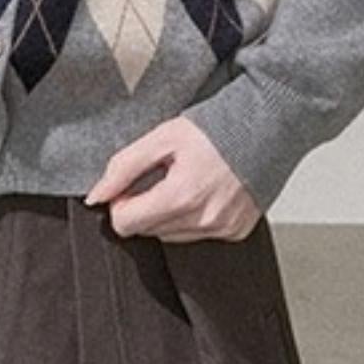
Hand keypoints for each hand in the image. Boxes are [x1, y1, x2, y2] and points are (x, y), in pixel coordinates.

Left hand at [83, 117, 263, 239]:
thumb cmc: (218, 128)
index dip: (121, 204)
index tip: (130, 187)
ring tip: (186, 182)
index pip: (125, 224)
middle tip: (162, 177)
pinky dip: (193, 217)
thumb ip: (123, 167)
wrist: (266, 127)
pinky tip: (204, 192)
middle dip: (145, 207)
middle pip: (147, 231)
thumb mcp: (161, 138)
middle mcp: (203, 219)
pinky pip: (197, 235)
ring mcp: (222, 228)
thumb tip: (96, 196)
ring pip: (170, 236)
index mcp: (181, 196)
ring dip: (168, 214)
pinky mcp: (235, 232)